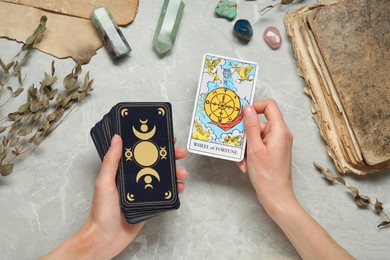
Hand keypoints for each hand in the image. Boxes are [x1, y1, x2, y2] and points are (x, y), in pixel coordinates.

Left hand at [41, 134, 187, 258]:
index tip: (165, 137)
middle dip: (170, 156)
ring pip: (164, 177)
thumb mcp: (104, 182)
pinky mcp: (151, 203)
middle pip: (156, 162)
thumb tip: (116, 139)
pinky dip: (175, 189)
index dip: (153, 143)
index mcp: (123, 170)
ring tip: (181, 173)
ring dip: (175, 172)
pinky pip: (165, 193)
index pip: (141, 151)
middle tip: (180, 153)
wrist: (106, 238)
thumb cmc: (101, 212)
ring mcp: (144, 190)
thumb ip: (111, 160)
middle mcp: (135, 178)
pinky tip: (179, 187)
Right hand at [238, 100, 352, 258]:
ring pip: (256, 136)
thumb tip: (247, 109)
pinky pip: (259, 145)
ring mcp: (277, 143)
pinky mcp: (273, 151)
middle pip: (259, 122)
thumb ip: (250, 126)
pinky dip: (250, 153)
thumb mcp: (254, 148)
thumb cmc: (267, 175)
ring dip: (246, 147)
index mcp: (280, 130)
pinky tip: (245, 164)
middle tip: (238, 145)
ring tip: (243, 160)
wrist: (276, 196)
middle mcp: (281, 134)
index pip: (269, 105)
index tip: (242, 116)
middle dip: (246, 134)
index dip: (255, 107)